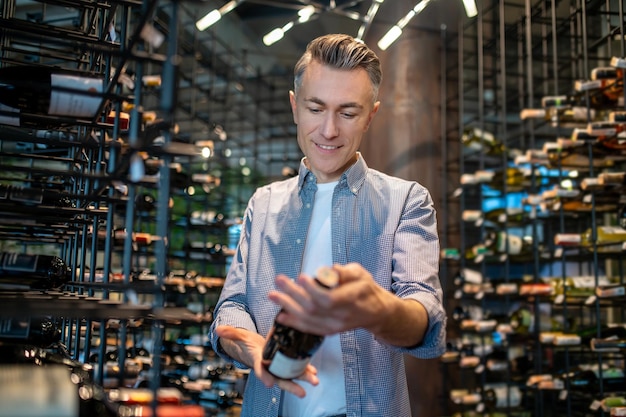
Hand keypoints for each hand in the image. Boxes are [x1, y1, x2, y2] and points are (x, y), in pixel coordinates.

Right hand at [215, 325, 318, 396]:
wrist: (253, 348)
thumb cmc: (247, 343)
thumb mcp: (239, 336)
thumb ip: (231, 333)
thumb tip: (218, 329)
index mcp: (257, 361)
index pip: (260, 370)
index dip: (264, 376)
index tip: (269, 383)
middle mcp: (269, 367)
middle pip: (280, 378)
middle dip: (291, 386)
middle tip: (302, 392)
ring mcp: (278, 366)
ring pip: (291, 375)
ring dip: (304, 378)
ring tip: (315, 381)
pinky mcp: (285, 362)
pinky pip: (296, 368)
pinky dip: (306, 370)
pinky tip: (315, 372)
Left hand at [268, 263, 385, 334]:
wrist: (375, 313)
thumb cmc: (366, 290)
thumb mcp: (361, 274)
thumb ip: (345, 272)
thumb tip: (330, 270)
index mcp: (351, 299)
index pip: (328, 299)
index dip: (312, 290)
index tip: (301, 277)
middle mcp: (342, 316)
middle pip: (313, 308)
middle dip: (293, 294)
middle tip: (279, 280)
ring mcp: (334, 326)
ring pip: (308, 319)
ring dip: (288, 306)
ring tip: (273, 295)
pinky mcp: (329, 331)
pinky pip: (309, 328)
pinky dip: (294, 322)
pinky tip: (281, 316)